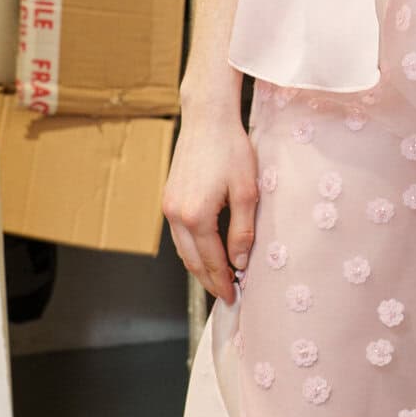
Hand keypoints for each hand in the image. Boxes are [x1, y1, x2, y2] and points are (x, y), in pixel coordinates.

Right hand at [163, 108, 258, 304]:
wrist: (207, 119)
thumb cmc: (231, 149)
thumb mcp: (247, 192)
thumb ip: (243, 231)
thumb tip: (240, 262)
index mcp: (197, 216)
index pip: (212, 261)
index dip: (224, 282)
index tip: (235, 297)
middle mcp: (176, 215)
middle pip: (192, 261)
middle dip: (209, 282)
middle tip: (226, 296)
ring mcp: (168, 206)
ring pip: (182, 250)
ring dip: (199, 268)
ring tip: (217, 280)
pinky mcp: (168, 198)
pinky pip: (178, 235)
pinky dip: (191, 250)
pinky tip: (205, 253)